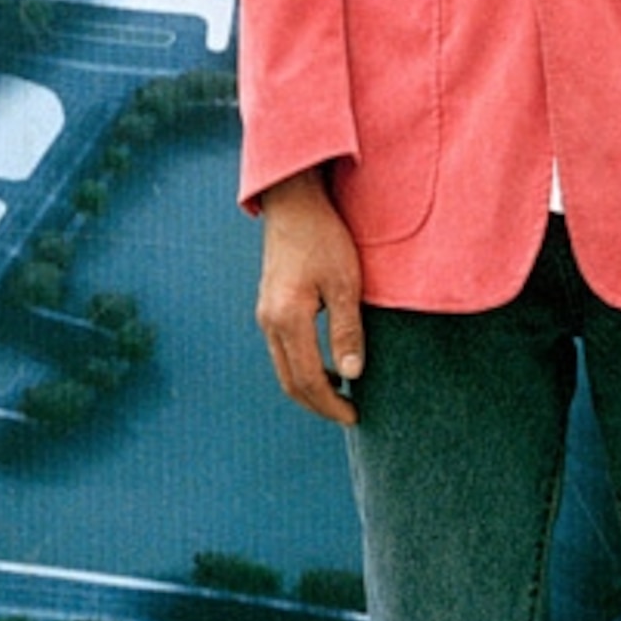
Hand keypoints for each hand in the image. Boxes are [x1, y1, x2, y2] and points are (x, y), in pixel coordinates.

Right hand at [257, 171, 365, 424]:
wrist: (294, 203)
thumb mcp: (345, 282)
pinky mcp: (268, 306)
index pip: (307, 380)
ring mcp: (265, 314)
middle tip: (348, 414)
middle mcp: (269, 322)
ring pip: (283, 368)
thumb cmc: (324, 238)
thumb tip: (352, 374)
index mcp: (287, 319)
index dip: (331, 404)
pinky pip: (282, 351)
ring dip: (309, 388)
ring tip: (341, 394)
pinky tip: (327, 366)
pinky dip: (302, 368)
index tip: (355, 416)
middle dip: (318, 404)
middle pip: (290, 382)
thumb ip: (348, 330)